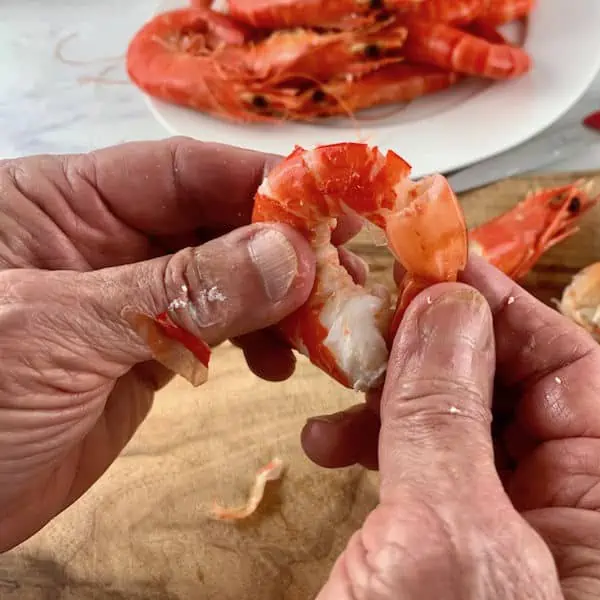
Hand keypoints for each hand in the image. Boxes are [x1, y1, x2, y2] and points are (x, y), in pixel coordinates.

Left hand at [0, 137, 366, 551]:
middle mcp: (102, 243)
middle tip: (345, 279)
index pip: (181, 171)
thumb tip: (290, 255)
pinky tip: (280, 362)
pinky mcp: (142, 355)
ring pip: (225, 280)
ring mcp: (126, 301)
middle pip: (214, 224)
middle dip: (282, 251)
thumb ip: (179, 290)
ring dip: (279, 301)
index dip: (260, 184)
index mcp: (62, 203)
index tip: (331, 210)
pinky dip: (257, 342)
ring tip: (319, 331)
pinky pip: (217, 331)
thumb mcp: (64, 332)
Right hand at [302, 257, 599, 598]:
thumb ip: (449, 420)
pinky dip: (374, 446)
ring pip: (457, 430)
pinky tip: (330, 444)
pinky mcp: (440, 566)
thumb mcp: (452, 545)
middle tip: (372, 315)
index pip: (570, 373)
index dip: (502, 308)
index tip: (435, 260)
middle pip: (512, 393)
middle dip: (438, 347)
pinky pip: (418, 476)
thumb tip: (448, 305)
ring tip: (337, 388)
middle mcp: (568, 532)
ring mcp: (500, 549)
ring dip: (395, 395)